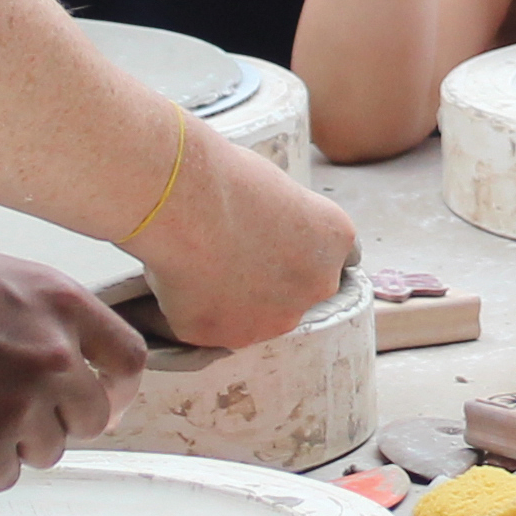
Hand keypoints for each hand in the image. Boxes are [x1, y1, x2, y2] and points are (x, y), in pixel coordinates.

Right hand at [0, 242, 146, 485]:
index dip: (118, 390)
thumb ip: (44, 316)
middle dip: (58, 421)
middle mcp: (53, 354)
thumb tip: (76, 362)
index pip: (128, 361)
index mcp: (62, 302)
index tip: (104, 403)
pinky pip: (3, 477)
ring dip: (13, 442)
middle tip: (11, 412)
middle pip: (92, 417)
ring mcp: (20, 404)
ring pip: (47, 452)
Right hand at [132, 135, 357, 352]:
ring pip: (259, 316)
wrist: (182, 201)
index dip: (299, 249)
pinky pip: (216, 327)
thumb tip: (265, 237)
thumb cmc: (224, 178)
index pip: (332, 255)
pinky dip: (200, 312)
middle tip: (231, 255)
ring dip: (237, 301)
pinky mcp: (231, 337)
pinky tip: (181, 282)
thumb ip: (285, 224)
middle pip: (298, 290)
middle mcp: (316, 285)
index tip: (273, 241)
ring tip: (201, 267)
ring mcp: (275, 318)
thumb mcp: (274, 189)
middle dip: (271, 279)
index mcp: (334, 239)